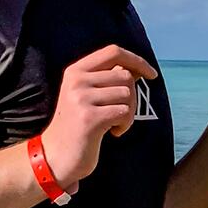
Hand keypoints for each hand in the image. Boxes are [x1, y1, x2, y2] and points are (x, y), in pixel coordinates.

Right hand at [42, 44, 158, 191]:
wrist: (55, 156)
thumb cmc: (78, 126)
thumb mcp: (87, 96)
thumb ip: (107, 80)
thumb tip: (137, 68)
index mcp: (76, 70)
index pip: (113, 52)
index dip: (137, 60)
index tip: (152, 74)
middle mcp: (77, 80)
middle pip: (125, 76)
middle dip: (132, 97)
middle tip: (121, 114)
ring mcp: (81, 98)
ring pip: (127, 94)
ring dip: (129, 113)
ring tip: (114, 124)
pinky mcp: (89, 118)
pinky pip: (124, 112)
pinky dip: (125, 125)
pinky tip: (112, 132)